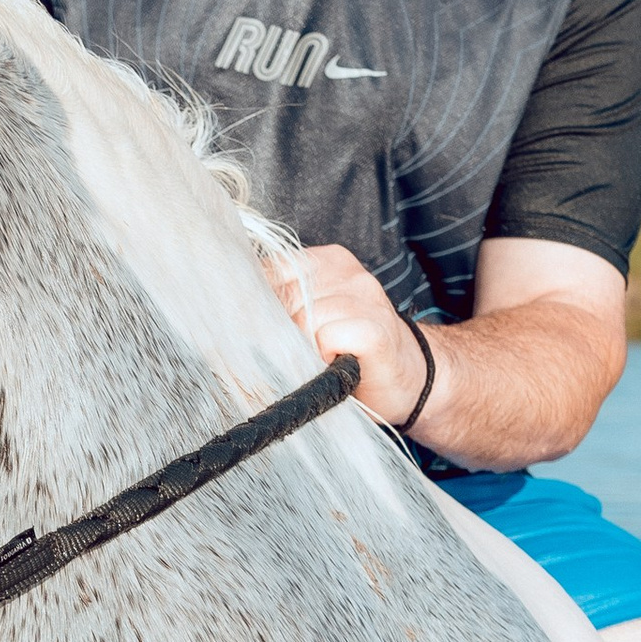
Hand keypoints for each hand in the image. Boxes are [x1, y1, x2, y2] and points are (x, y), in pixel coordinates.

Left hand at [265, 244, 431, 427]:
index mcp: (327, 261)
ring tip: (324, 359)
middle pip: (282, 298)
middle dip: (281, 332)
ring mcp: (365, 297)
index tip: (265, 331)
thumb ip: (281, 304)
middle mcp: (348, 273)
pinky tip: (339, 362)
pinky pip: (326, 338)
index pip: (269, 271)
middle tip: (300, 353)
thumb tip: (229, 311)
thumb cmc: (352, 352)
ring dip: (304, 349)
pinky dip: (324, 357)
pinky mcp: (374, 329)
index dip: (260, 307)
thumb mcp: (312, 317)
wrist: (411, 379)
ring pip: (302, 320)